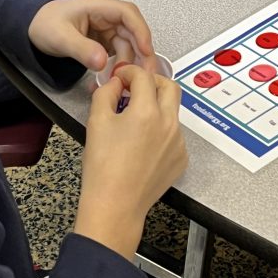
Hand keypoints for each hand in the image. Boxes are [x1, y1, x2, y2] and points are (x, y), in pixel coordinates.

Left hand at [27, 0, 157, 72]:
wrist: (31, 27)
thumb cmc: (43, 24)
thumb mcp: (60, 37)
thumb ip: (81, 49)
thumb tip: (103, 62)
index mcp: (97, 6)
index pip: (128, 13)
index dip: (140, 31)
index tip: (146, 51)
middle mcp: (105, 15)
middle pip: (132, 31)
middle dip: (141, 52)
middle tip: (146, 74)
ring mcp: (105, 28)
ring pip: (126, 44)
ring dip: (128, 62)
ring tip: (125, 81)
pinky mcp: (102, 40)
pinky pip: (117, 52)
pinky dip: (118, 65)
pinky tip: (114, 79)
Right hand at [75, 65, 187, 260]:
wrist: (116, 204)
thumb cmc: (103, 166)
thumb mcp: (96, 121)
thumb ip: (106, 92)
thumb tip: (116, 83)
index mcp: (147, 112)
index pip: (144, 76)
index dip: (129, 72)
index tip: (120, 78)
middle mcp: (169, 124)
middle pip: (169, 87)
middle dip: (152, 82)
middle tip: (134, 89)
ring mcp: (179, 142)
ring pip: (172, 112)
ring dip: (156, 108)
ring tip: (134, 122)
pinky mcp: (181, 158)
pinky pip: (174, 135)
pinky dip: (161, 131)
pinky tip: (142, 144)